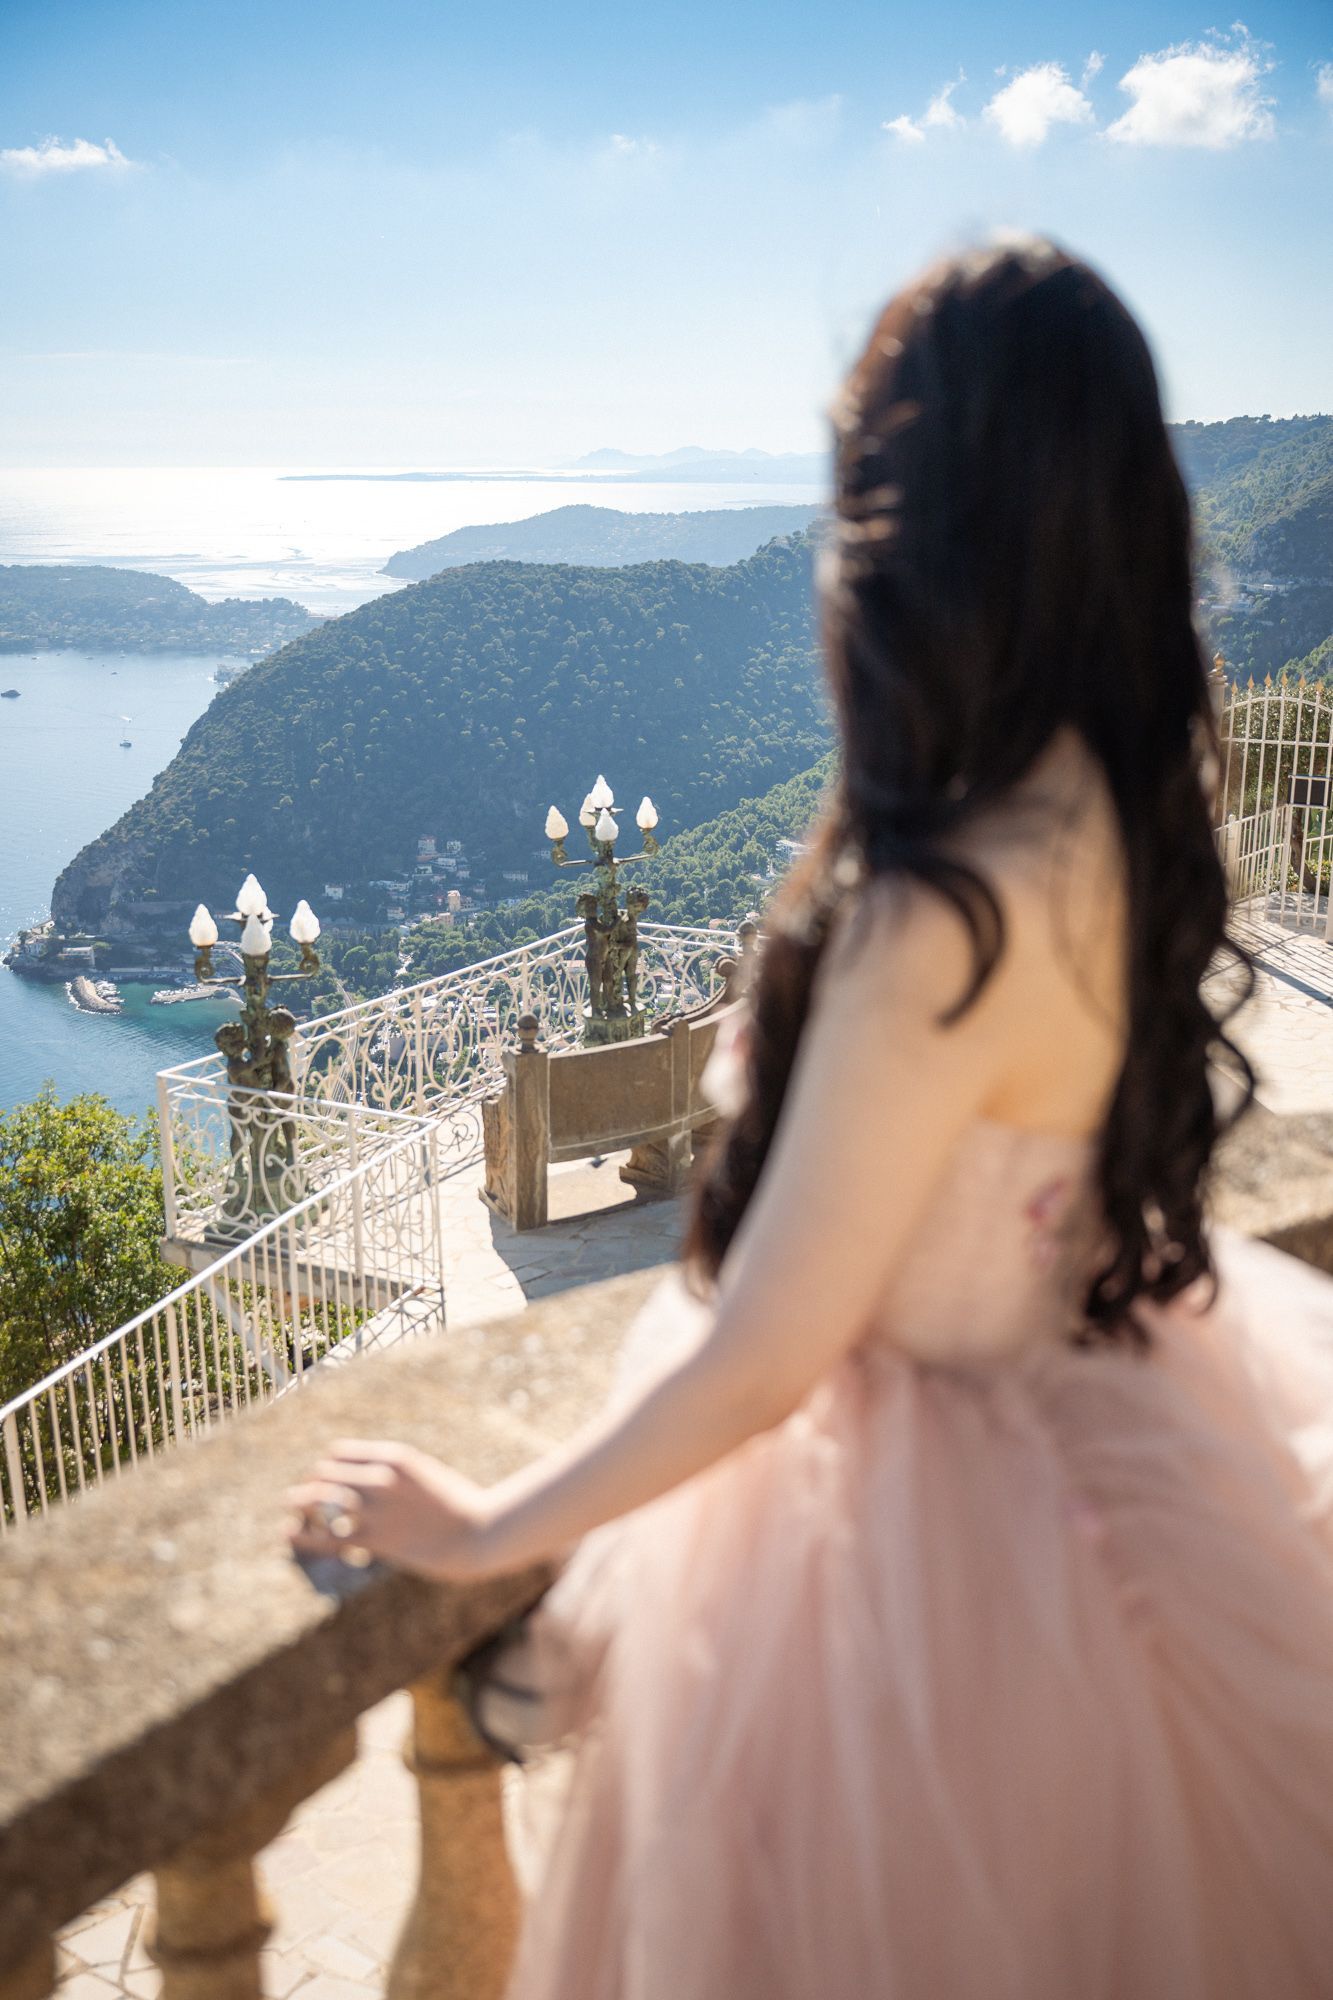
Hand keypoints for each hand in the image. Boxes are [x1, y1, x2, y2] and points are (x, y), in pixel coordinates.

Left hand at [285, 1439, 496, 1580]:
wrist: (478, 1532)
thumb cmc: (454, 1503)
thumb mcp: (422, 1473)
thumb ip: (391, 1471)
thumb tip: (363, 1476)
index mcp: (393, 1456)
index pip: (338, 1453)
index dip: (327, 1467)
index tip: (325, 1479)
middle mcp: (380, 1478)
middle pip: (324, 1473)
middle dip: (312, 1485)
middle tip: (305, 1498)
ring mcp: (376, 1510)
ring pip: (320, 1500)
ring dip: (301, 1503)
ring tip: (290, 1507)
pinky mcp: (375, 1540)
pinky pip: (328, 1537)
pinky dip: (304, 1536)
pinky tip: (287, 1534)